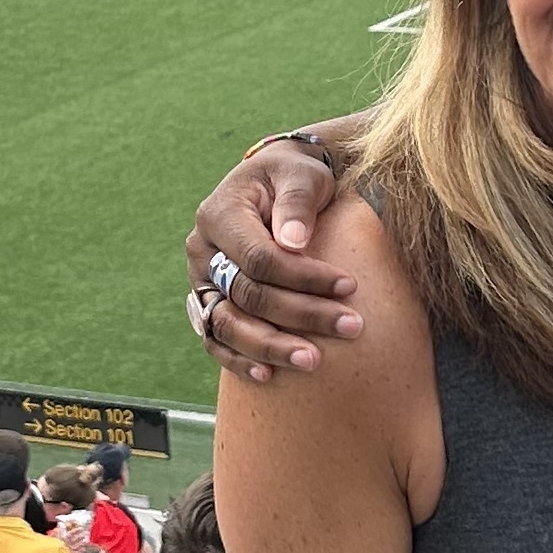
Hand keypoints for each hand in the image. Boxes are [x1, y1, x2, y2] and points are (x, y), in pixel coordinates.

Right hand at [186, 126, 360, 377]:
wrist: (275, 183)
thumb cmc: (293, 178)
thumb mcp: (300, 176)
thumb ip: (296, 203)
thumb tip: (294, 242)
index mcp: (219, 215)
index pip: (259, 258)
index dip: (304, 277)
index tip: (350, 286)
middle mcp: (202, 251)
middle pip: (247, 295)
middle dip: (300, 315)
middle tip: (350, 328)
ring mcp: (201, 281)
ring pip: (226, 324)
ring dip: (270, 347)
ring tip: (313, 362)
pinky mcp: (207, 303)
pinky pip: (215, 339)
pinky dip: (238, 360)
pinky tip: (268, 376)